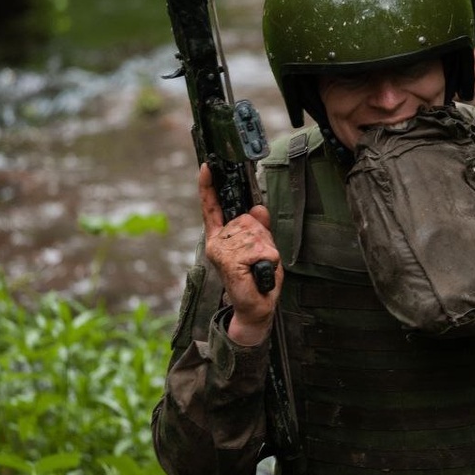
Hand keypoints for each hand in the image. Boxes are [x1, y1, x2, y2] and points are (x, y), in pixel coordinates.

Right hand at [198, 163, 281, 345]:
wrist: (256, 308)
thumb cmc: (258, 280)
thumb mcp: (263, 248)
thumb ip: (260, 228)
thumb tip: (258, 208)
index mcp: (221, 236)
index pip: (212, 207)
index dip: (209, 186)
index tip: (207, 165)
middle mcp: (217, 242)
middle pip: (248, 220)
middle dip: (263, 237)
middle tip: (260, 259)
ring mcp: (221, 252)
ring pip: (255, 235)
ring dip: (266, 250)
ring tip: (258, 268)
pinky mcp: (229, 261)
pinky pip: (258, 248)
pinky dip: (266, 259)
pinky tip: (258, 272)